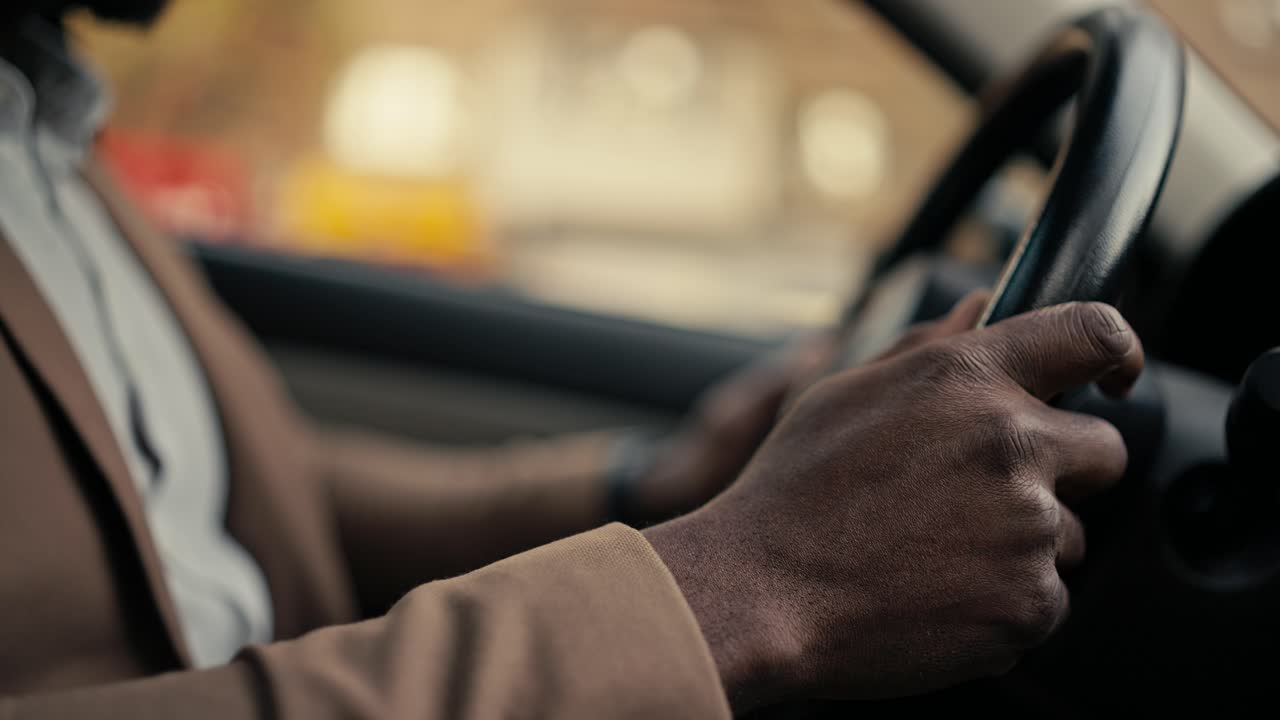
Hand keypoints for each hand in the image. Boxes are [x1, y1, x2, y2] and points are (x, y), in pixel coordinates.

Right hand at [644, 302, 1142, 710]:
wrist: (761, 594)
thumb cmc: (791, 493)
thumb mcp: (845, 394)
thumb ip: (929, 347)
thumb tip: (982, 308)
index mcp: (967, 378)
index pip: (1092, 334)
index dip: (1117, 352)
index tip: (1114, 376)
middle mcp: (1011, 445)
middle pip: (1103, 451)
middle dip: (1060, 471)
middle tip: (982, 495)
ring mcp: (1027, 528)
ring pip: (1068, 535)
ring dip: (1023, 544)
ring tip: (936, 552)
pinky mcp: (1029, 604)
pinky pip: (1045, 599)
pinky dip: (1004, 602)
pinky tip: (938, 592)